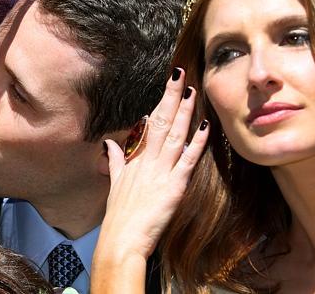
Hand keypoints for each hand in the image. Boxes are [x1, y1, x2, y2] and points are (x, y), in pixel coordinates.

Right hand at [91, 68, 208, 292]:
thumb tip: (109, 143)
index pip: (149, 124)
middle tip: (180, 75)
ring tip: (192, 91)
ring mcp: (159, 172)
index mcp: (134, 159)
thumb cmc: (118, 215)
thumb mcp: (114, 184)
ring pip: (174, 136)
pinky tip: (205, 127)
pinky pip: (187, 161)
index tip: (169, 85)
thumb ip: (115, 161)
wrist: (121, 239)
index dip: (160, 103)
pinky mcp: (173, 187)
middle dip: (171, 97)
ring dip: (184, 113)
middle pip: (161, 122)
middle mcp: (146, 161)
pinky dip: (196, 143)